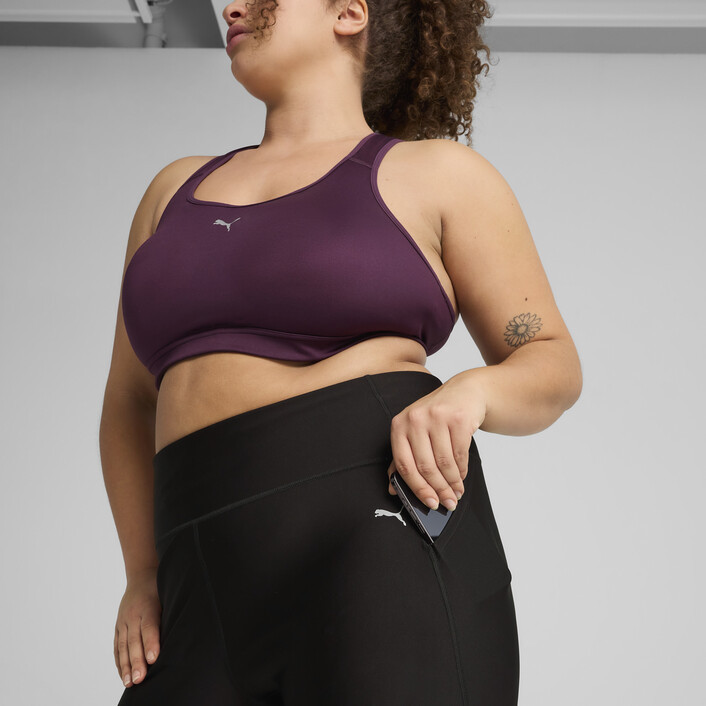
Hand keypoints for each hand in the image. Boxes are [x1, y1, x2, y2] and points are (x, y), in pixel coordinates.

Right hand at [114, 567, 160, 687]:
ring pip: (123, 646)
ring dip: (126, 665)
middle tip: (140, 679)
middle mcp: (133, 614)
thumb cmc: (161, 588)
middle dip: (137, 661)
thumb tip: (184, 634)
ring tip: (130, 682)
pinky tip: (123, 675)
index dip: (151, 643)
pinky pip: (117, 646)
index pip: (149, 626)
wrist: (141, 575)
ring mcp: (123, 621)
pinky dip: (119, 662)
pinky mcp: (118, 626)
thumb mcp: (168, 595)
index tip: (153, 659)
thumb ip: (170, 614)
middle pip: (135, 640)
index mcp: (148, 606)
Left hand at [386, 372, 486, 511]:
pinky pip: (460, 454)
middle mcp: (415, 419)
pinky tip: (461, 476)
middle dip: (438, 490)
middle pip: (425, 466)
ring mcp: (437, 417)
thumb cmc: (436, 416)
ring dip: (452, 482)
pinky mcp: (458, 419)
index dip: (416, 488)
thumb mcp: (414, 431)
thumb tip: (392, 489)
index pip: (404, 464)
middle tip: (447, 502)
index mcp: (399, 425)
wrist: (463, 392)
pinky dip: (462, 470)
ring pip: (444, 462)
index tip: (428, 503)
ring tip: (456, 492)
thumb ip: (403, 457)